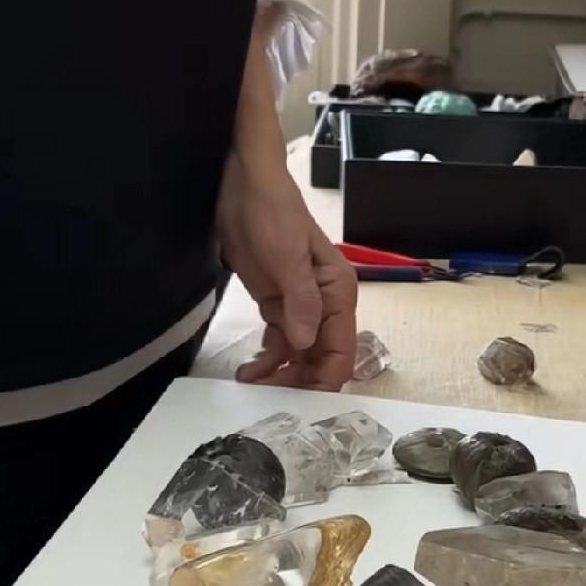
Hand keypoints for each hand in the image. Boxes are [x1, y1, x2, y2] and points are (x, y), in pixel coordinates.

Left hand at [217, 151, 356, 389]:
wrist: (244, 186)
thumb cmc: (272, 213)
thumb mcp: (286, 255)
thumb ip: (300, 300)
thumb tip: (306, 342)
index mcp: (337, 292)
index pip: (341, 348)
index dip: (325, 377)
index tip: (302, 398)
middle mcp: (324, 304)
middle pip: (322, 358)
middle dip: (300, 380)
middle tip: (268, 393)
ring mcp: (300, 306)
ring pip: (299, 355)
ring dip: (279, 374)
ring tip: (251, 382)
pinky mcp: (277, 304)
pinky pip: (279, 342)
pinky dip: (267, 359)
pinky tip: (249, 370)